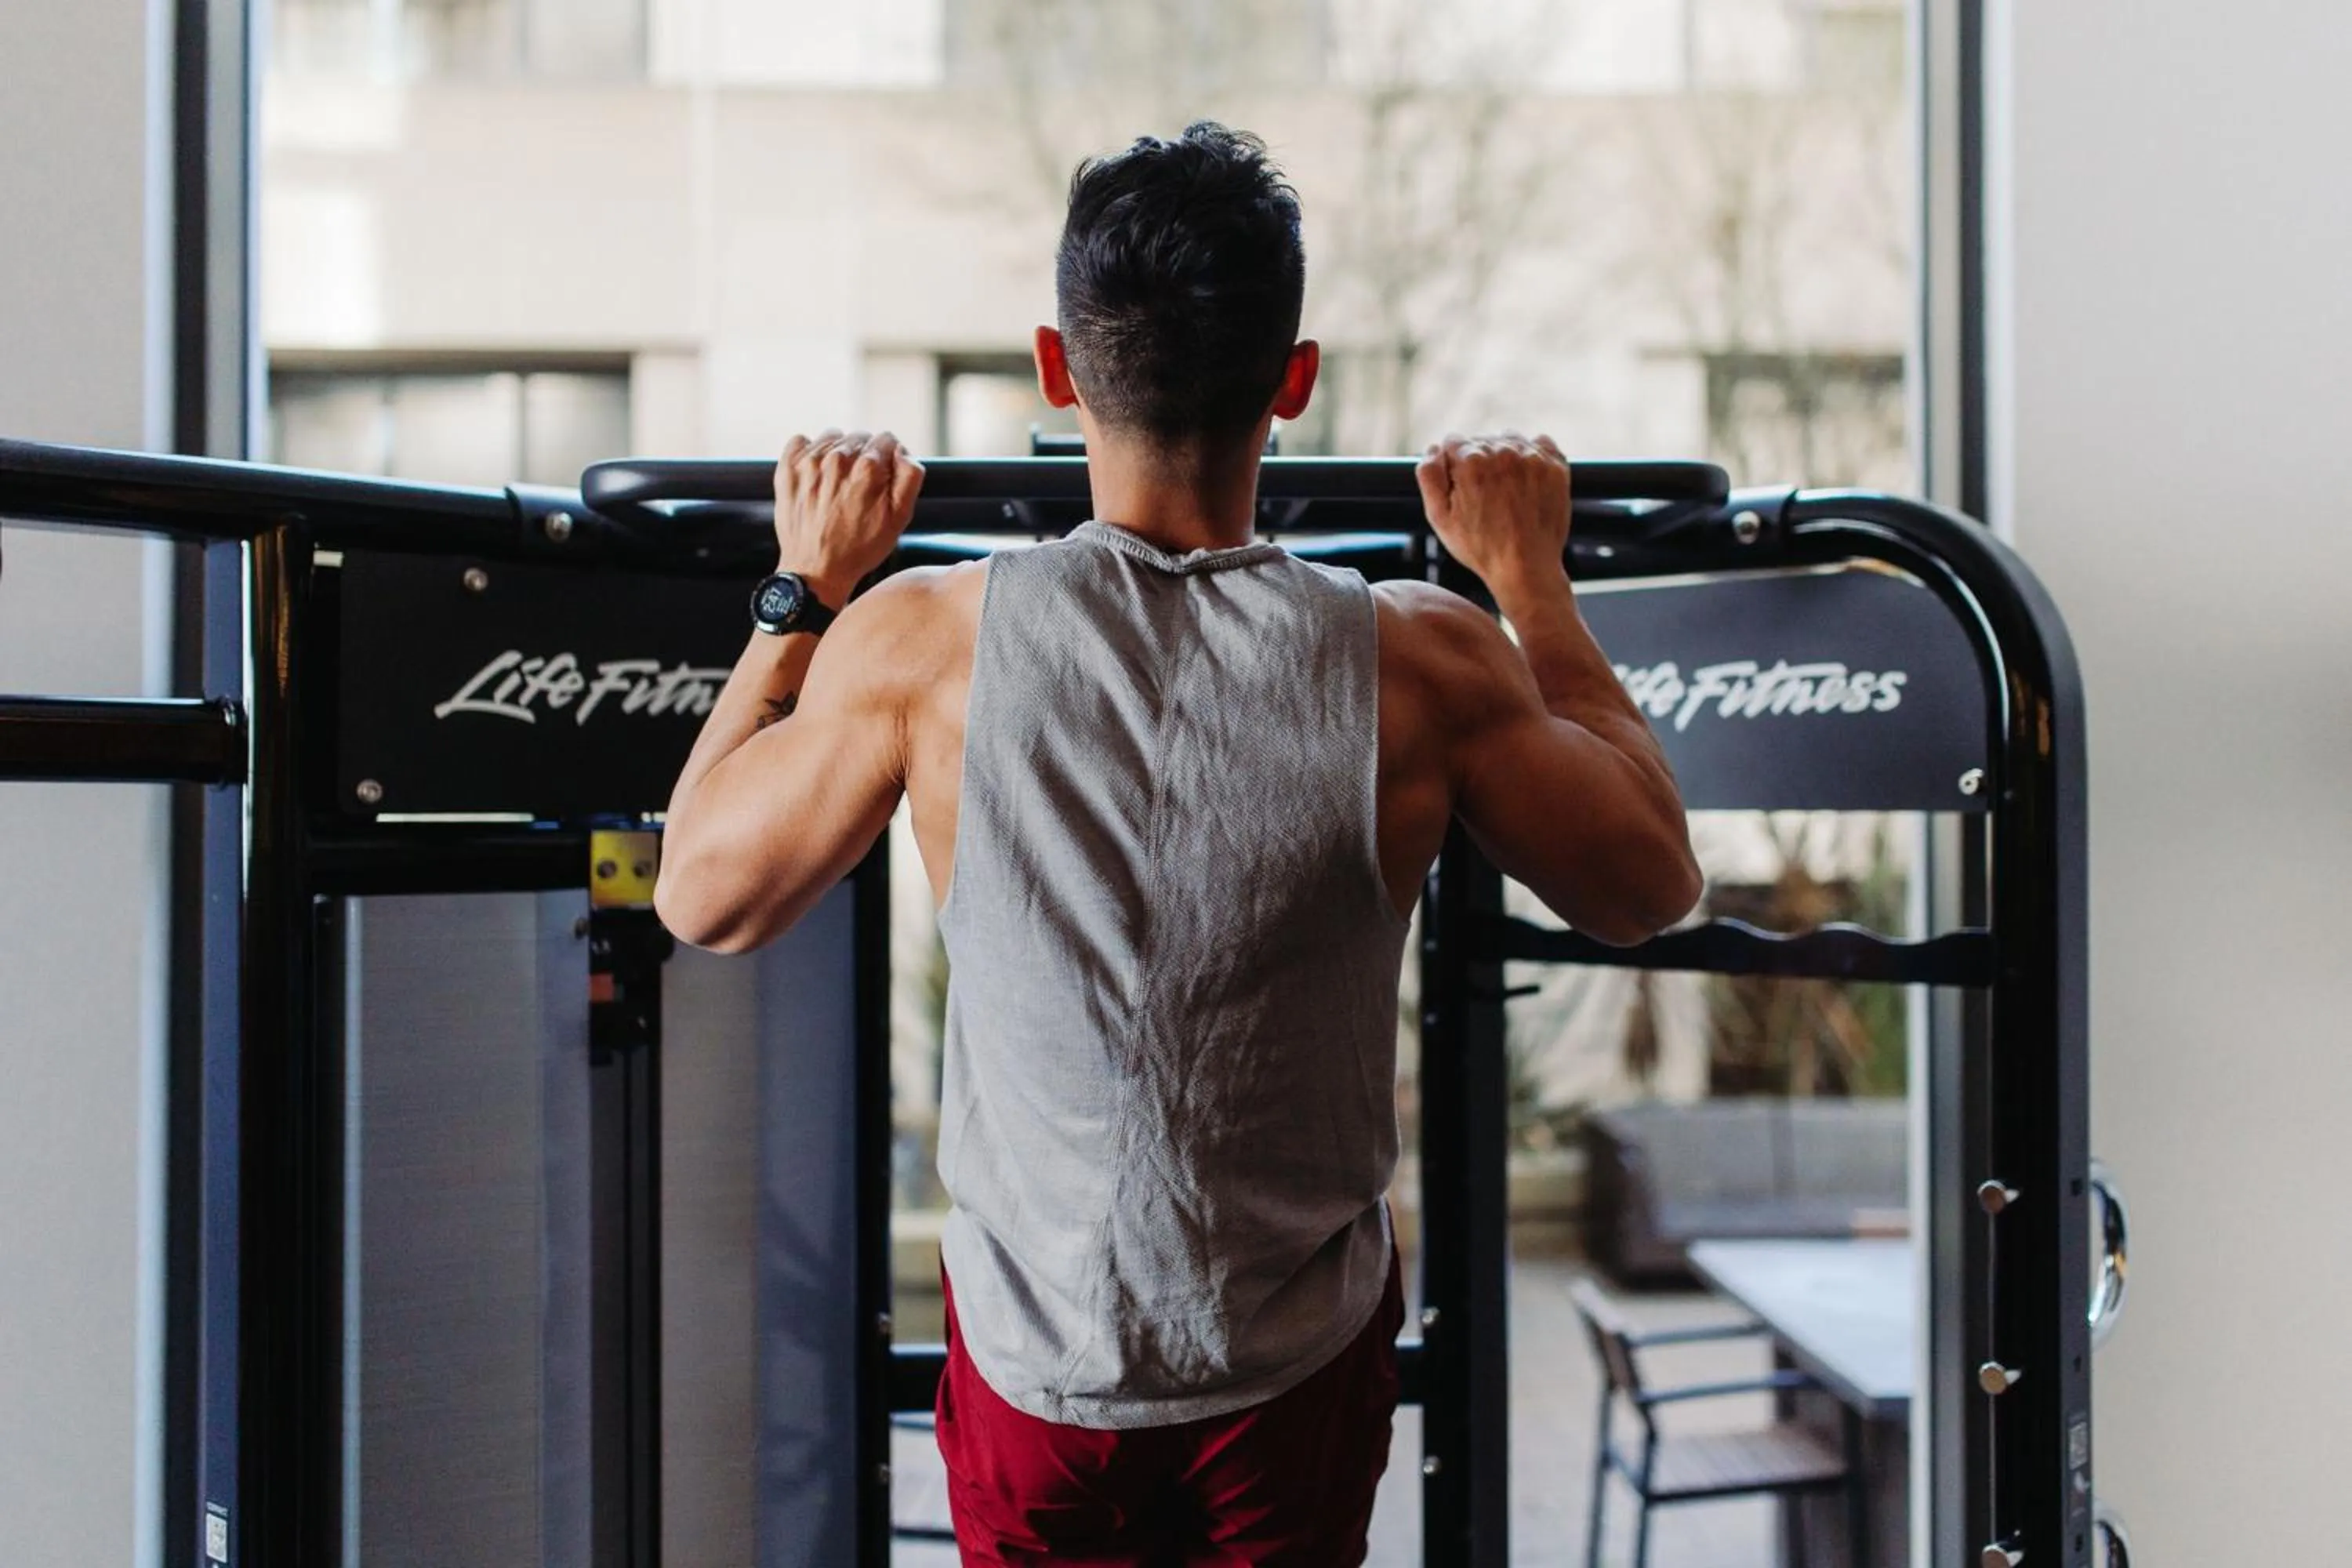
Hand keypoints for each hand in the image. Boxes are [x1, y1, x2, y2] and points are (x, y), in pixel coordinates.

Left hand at [773, 429, 924, 604]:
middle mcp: (837, 458)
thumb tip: (903, 452)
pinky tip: (816, 475)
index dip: (889, 459)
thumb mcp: (899, 519)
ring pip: (833, 437)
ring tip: (838, 483)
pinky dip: (810, 452)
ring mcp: (809, 462)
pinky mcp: (788, 469)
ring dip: (839, 454)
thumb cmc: (859, 548)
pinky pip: (801, 441)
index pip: (886, 440)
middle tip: (860, 487)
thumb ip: (909, 477)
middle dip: (865, 457)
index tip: (883, 479)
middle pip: (860, 438)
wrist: (815, 570)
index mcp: (868, 468)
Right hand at [1414, 431, 1571, 590]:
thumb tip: (1434, 450)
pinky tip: (1526, 481)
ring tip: (1505, 490)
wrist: (1527, 566)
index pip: (1453, 442)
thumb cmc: (1480, 547)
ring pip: (1509, 440)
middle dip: (1478, 462)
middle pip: (1481, 441)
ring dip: (1504, 457)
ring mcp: (1532, 457)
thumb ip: (1429, 476)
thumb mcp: (1439, 517)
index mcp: (1470, 460)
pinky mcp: (1555, 466)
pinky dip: (1532, 456)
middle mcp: (1502, 451)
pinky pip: (1539, 444)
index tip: (1461, 488)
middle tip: (1484, 497)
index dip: (1452, 466)